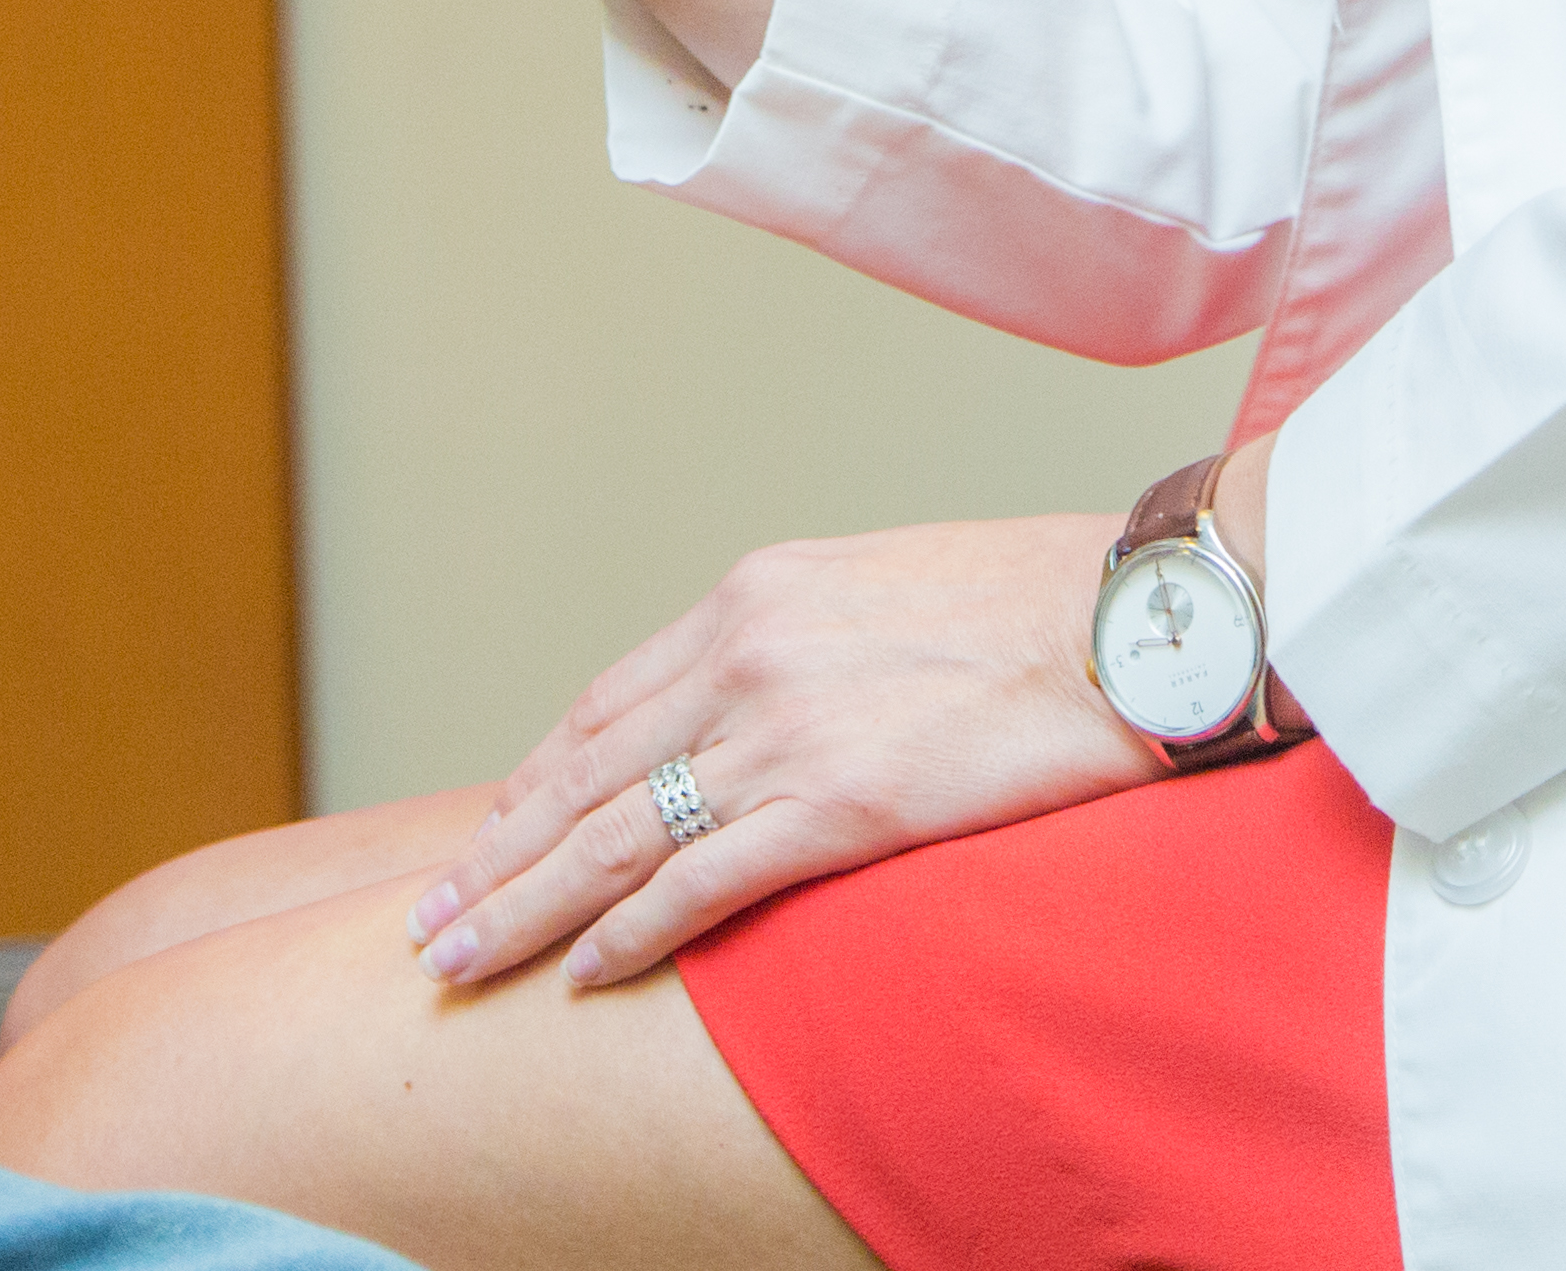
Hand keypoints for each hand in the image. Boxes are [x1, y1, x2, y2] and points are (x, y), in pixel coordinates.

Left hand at [406, 516, 1160, 992]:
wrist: (1136, 614)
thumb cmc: (1036, 607)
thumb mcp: (882, 594)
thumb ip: (803, 651)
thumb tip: (768, 711)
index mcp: (753, 600)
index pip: (607, 704)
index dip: (537, 780)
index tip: (492, 832)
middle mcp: (747, 656)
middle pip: (582, 772)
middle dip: (496, 854)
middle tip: (429, 918)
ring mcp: (787, 732)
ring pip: (615, 834)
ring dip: (527, 905)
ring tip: (461, 960)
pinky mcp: (841, 804)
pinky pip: (702, 881)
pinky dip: (632, 931)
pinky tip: (586, 970)